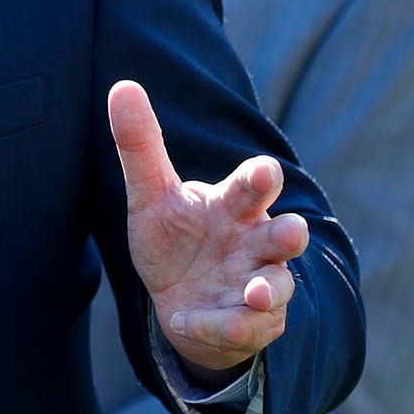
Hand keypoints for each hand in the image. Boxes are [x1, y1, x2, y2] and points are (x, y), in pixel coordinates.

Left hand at [109, 80, 308, 377]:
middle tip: (291, 233)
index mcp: (234, 206)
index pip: (254, 185)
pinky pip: (245, 326)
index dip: (261, 178)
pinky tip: (190, 322)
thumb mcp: (151, 196)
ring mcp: (260, 283)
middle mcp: (256, 242)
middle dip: (290, 234)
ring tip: (256, 294)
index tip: (264, 172)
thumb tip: (122, 86)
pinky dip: (223, 326)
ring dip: (268, 290)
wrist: (177, 302)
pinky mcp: (253, 322)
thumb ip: (140, 146)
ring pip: (278, 285)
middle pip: (286, 234)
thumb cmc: (174, 239)